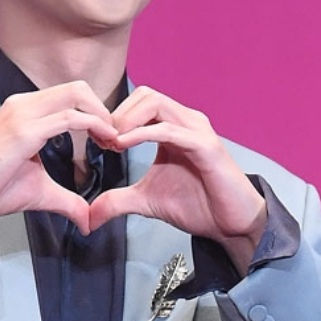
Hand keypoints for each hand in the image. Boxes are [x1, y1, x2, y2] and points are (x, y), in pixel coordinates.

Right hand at [0, 81, 116, 236]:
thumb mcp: (38, 190)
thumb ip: (67, 199)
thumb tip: (88, 220)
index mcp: (24, 109)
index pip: (70, 94)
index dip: (95, 112)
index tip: (108, 138)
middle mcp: (23, 103)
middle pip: (78, 87)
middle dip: (103, 109)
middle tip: (114, 138)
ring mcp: (22, 114)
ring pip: (76, 95)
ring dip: (102, 116)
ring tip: (112, 141)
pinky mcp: (23, 131)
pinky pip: (69, 118)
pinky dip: (93, 126)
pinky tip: (103, 143)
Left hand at [89, 86, 266, 273]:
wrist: (231, 226)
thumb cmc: (196, 205)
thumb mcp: (146, 200)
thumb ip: (117, 200)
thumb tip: (89, 216)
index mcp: (172, 126)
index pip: (139, 101)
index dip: (114, 115)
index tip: (96, 138)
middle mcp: (186, 120)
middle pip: (146, 94)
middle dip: (118, 113)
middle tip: (102, 139)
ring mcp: (197, 130)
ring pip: (156, 103)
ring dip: (128, 119)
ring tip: (113, 142)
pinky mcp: (206, 146)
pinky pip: (170, 129)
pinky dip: (143, 133)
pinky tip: (124, 145)